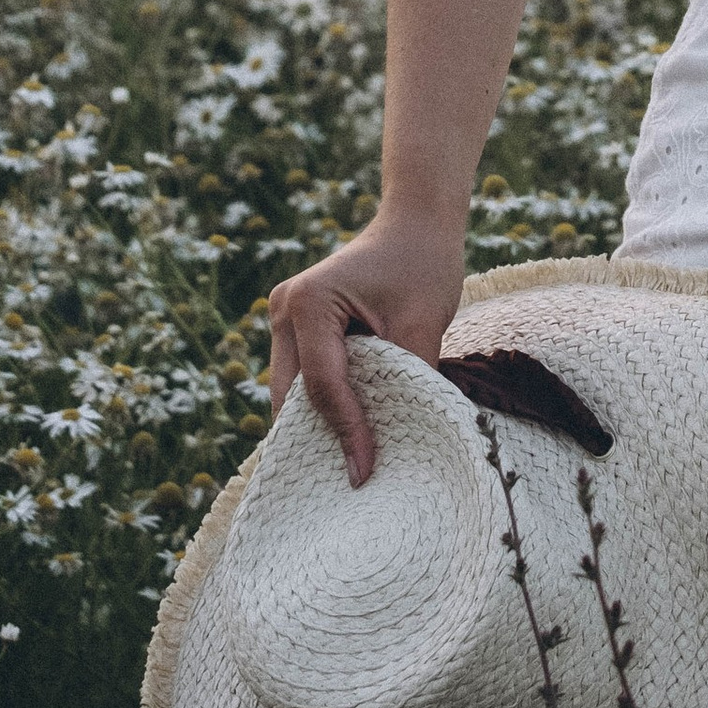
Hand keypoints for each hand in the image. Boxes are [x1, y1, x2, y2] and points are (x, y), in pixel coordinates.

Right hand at [264, 206, 467, 487]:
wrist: (417, 222)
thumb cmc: (424, 265)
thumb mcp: (422, 326)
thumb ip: (406, 382)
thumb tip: (396, 446)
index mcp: (310, 301)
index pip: (324, 385)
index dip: (346, 434)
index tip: (364, 476)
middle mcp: (284, 307)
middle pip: (295, 395)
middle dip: (319, 439)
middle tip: (349, 485)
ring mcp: (283, 315)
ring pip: (293, 392)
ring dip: (317, 424)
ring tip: (348, 466)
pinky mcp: (294, 324)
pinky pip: (302, 378)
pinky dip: (321, 405)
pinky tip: (346, 434)